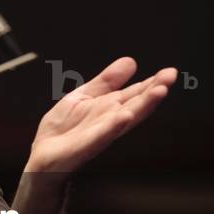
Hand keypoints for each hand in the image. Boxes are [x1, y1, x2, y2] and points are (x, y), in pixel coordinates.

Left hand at [28, 57, 177, 173]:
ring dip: (142, 106)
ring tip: (158, 92)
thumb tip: (130, 61)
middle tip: (170, 78)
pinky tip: (124, 116)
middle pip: (136, 104)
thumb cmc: (65, 128)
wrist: (44, 152)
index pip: (135, 93)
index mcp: (110, 108)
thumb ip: (106, 81)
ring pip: (125, 119)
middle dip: (153, 92)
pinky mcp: (85, 145)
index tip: (169, 72)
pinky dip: (113, 126)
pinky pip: (102, 135)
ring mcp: (100, 133)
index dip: (152, 82)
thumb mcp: (84, 95)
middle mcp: (109, 120)